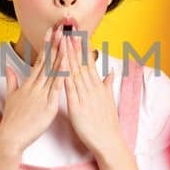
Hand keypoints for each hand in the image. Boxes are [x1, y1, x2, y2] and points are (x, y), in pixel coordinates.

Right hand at [0, 26, 63, 152]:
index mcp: (28, 84)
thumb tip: (8, 67)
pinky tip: (68, 64)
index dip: (47, 46)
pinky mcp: (48, 105)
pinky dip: (62, 75)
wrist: (10, 136)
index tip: (51, 32)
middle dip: (55, 45)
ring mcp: (41, 94)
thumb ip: (11, 81)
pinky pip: (57, 88)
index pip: (40, 61)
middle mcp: (35, 86)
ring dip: (60, 55)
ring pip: (53, 71)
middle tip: (61, 29)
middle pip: (47, 62)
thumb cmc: (12, 119)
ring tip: (67, 40)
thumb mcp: (10, 97)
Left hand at [59, 32, 125, 159]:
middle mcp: (91, 87)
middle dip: (75, 44)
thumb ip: (107, 85)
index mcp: (97, 85)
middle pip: (81, 62)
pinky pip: (69, 87)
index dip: (83, 47)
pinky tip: (59, 64)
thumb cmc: (107, 123)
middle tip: (69, 28)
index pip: (89, 62)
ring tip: (63, 39)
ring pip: (75, 70)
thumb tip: (110, 72)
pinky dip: (65, 74)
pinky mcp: (76, 105)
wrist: (108, 141)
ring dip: (68, 54)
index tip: (79, 33)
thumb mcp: (108, 100)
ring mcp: (84, 95)